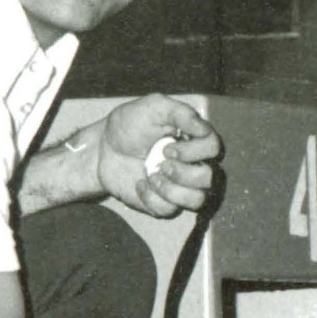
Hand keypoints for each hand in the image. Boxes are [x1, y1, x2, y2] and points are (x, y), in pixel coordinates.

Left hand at [98, 94, 219, 218]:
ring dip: (172, 189)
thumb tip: (203, 128)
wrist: (102, 148)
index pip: (213, 148)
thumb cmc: (129, 125)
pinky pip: (169, 210)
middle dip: (183, 172)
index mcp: (193, 139)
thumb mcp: (154, 107)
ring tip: (152, 175)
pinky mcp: (163, 202)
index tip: (167, 146)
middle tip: (161, 161)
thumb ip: (181, 113)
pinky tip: (140, 184)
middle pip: (209, 178)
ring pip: (197, 200)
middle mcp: (192, 164)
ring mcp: (179, 186)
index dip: (194, 150)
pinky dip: (151, 198)